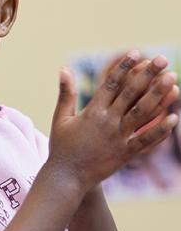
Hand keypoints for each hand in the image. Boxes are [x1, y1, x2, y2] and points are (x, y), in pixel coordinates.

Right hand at [47, 51, 179, 190]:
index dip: (124, 67)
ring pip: (142, 113)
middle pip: (131, 94)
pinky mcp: (126, 154)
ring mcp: (118, 138)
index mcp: (91, 112)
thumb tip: (63, 69)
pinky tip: (174, 117)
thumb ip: (66, 93)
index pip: (110, 84)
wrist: (66, 177)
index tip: (136, 53)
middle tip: (162, 59)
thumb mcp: (61, 118)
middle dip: (147, 75)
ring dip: (159, 96)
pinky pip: (146, 140)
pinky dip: (160, 130)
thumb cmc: (62, 146)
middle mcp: (107, 122)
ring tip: (172, 80)